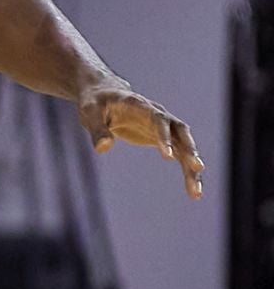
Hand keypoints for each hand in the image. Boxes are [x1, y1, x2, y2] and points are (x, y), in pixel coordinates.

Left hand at [78, 83, 204, 199]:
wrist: (105, 95)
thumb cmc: (96, 103)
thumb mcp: (90, 112)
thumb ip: (97, 129)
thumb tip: (102, 148)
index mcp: (141, 106)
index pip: (158, 119)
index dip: (164, 135)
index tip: (167, 154)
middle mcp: (158, 116)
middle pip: (180, 132)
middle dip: (189, 150)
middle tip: (197, 168)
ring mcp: (164, 129)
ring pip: (184, 148)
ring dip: (191, 168)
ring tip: (196, 193)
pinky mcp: (164, 141)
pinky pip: (181, 157)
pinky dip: (187, 172)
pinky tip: (193, 192)